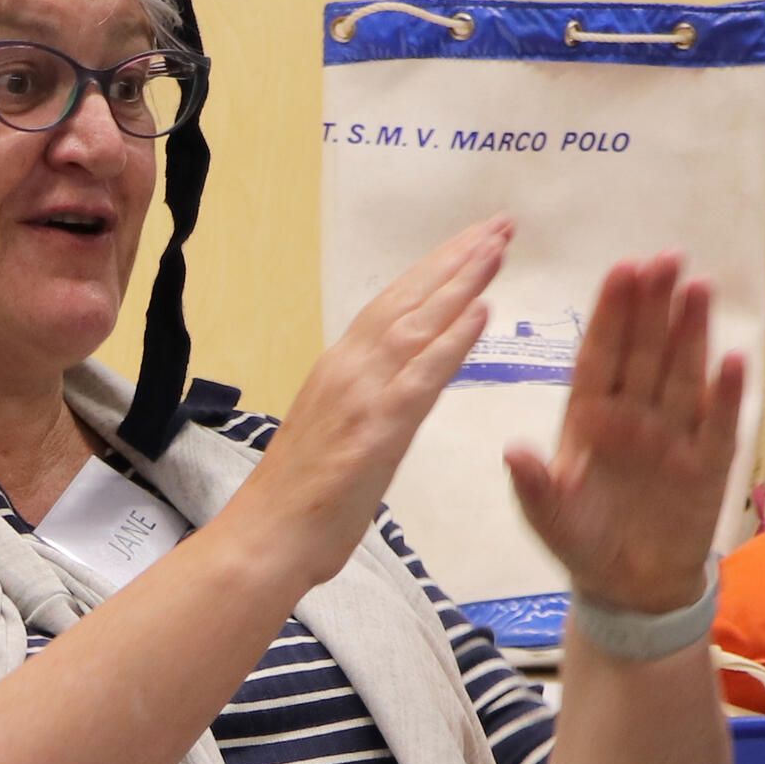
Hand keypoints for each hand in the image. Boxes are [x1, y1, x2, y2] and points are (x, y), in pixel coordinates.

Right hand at [233, 216, 510, 594]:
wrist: (264, 539)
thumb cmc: (298, 502)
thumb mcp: (337, 436)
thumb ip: (368, 403)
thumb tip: (397, 389)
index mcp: (338, 369)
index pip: (391, 306)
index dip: (434, 270)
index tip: (471, 242)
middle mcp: (347, 368)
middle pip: (407, 299)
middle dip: (456, 258)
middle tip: (500, 224)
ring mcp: (360, 395)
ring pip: (417, 323)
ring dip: (461, 282)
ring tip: (499, 248)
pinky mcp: (375, 428)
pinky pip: (421, 374)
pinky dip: (452, 339)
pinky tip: (481, 310)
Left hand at [504, 254, 744, 613]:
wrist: (629, 586)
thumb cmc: (582, 541)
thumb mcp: (550, 518)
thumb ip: (534, 486)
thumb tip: (513, 451)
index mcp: (590, 418)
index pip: (601, 357)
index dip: (612, 315)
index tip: (622, 270)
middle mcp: (634, 416)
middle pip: (645, 352)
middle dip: (654, 306)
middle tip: (666, 258)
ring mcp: (673, 435)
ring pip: (682, 374)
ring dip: (692, 333)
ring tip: (698, 288)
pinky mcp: (708, 464)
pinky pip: (718, 424)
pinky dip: (726, 395)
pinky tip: (734, 359)